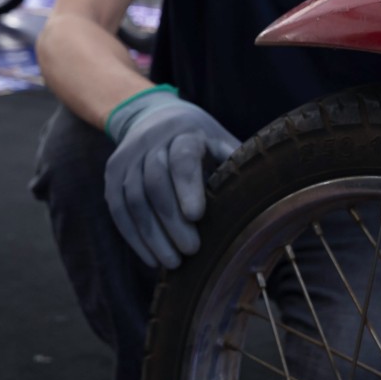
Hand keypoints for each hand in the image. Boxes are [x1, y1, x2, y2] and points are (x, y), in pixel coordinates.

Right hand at [103, 89, 238, 269]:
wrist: (153, 118)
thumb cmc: (201, 141)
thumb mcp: (222, 144)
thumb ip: (237, 167)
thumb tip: (268, 201)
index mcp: (185, 131)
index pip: (182, 157)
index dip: (188, 186)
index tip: (197, 216)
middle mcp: (150, 140)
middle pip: (155, 182)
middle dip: (171, 221)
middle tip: (191, 251)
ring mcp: (126, 157)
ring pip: (133, 199)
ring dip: (151, 235)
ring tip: (172, 262)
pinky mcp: (112, 175)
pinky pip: (118, 209)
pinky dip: (134, 236)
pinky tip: (150, 259)